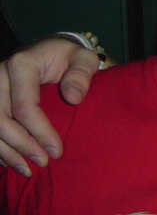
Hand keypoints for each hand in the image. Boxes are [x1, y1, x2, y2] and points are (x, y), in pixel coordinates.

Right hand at [0, 38, 99, 175]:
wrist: (53, 50)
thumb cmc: (71, 56)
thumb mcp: (84, 58)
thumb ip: (82, 74)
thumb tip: (73, 98)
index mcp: (22, 64)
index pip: (25, 105)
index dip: (39, 131)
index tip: (56, 151)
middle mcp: (0, 75)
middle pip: (2, 119)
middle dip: (22, 145)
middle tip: (43, 162)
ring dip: (7, 152)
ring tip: (27, 170)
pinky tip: (11, 162)